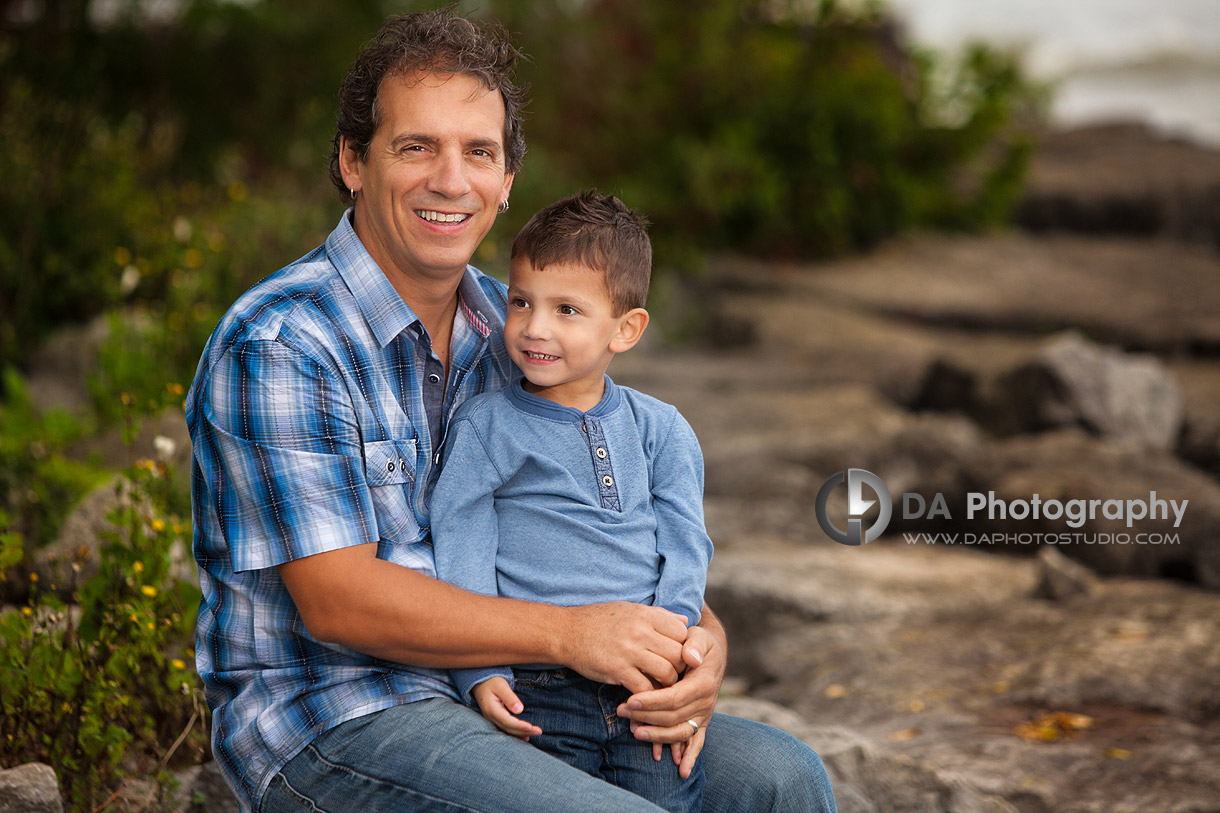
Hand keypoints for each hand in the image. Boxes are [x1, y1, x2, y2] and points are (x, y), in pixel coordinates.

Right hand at [472, 677, 541, 740]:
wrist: (480, 682)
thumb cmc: (492, 681)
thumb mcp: (501, 686)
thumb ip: (510, 697)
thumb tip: (520, 710)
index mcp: (492, 709)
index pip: (507, 721)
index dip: (519, 726)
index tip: (531, 727)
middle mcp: (491, 717)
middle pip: (509, 728)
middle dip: (524, 731)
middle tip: (539, 731)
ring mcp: (492, 720)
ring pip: (507, 731)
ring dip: (521, 734)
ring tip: (535, 734)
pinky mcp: (495, 719)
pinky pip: (506, 729)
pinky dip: (515, 734)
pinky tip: (525, 736)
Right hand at [559, 602, 688, 693]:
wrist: (566, 632)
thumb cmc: (598, 620)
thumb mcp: (629, 609)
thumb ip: (659, 615)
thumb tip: (685, 620)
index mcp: (645, 615)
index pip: (682, 632)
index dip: (684, 646)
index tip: (679, 656)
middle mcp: (640, 631)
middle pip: (678, 654)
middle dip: (680, 668)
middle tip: (674, 675)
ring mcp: (629, 652)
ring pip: (667, 673)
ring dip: (667, 684)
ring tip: (661, 687)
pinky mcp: (617, 670)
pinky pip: (644, 689)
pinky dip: (648, 697)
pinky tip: (644, 697)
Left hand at [617, 624, 723, 777]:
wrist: (710, 653)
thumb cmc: (698, 642)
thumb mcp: (698, 636)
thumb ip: (693, 643)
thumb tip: (690, 657)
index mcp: (704, 682)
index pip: (675, 697)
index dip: (653, 701)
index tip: (631, 700)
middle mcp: (707, 702)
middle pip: (674, 717)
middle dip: (646, 716)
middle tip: (621, 710)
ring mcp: (704, 714)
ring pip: (681, 732)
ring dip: (658, 736)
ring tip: (634, 731)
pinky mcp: (701, 721)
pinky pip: (697, 742)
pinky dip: (690, 757)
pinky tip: (681, 771)